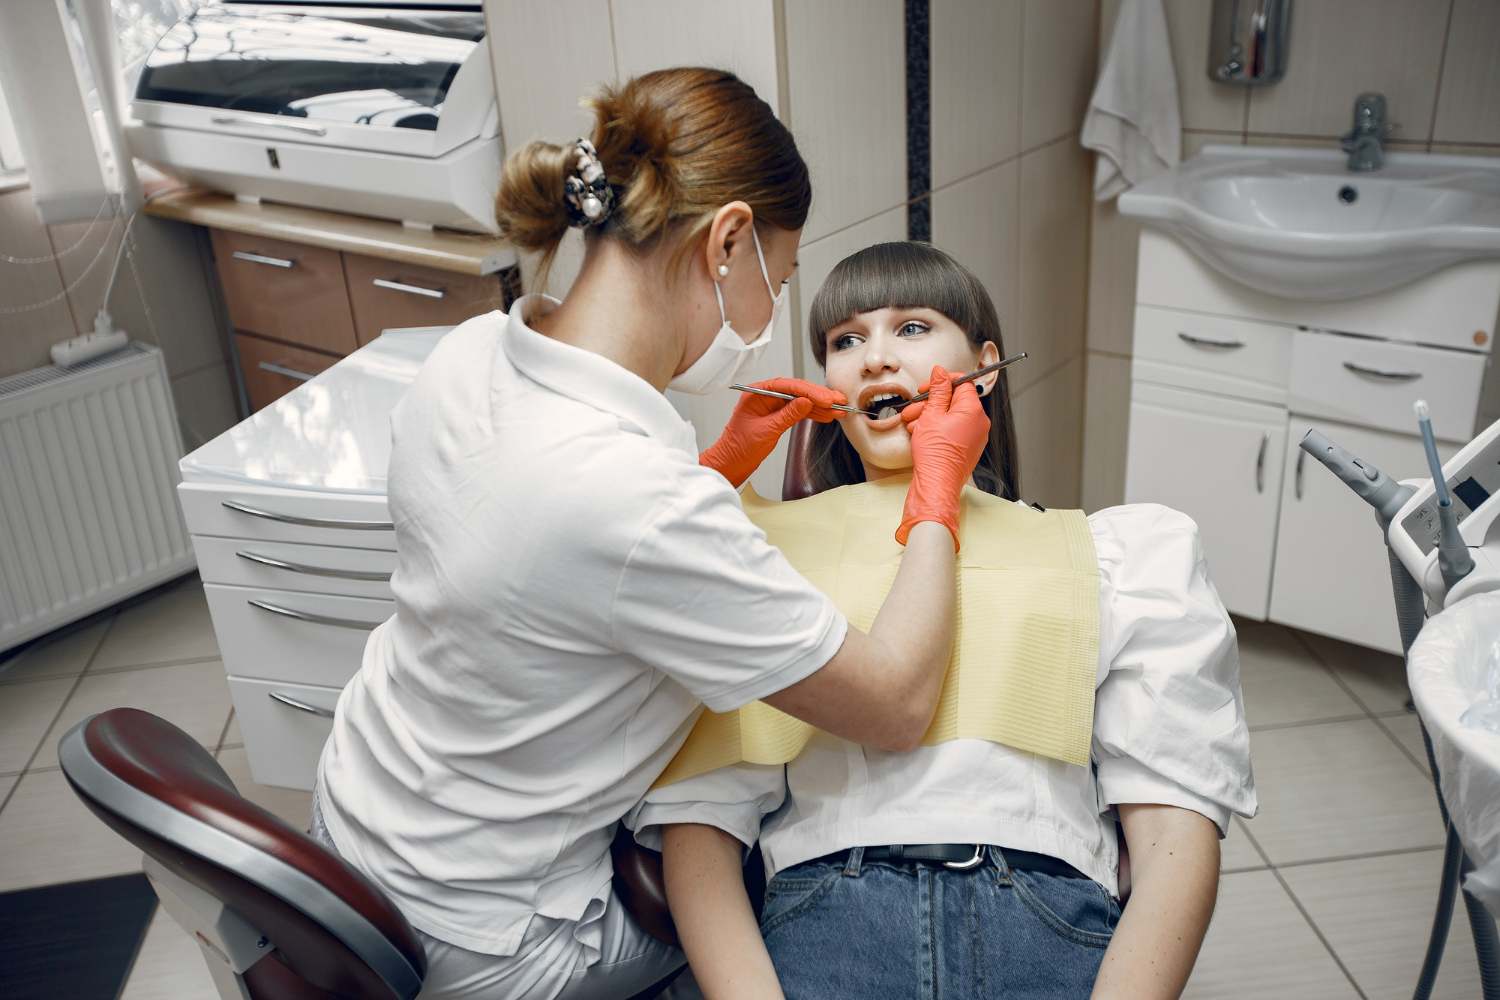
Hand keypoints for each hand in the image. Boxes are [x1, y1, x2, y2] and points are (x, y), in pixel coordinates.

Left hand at [699, 378, 847, 487]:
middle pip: (797, 391)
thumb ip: (787, 415)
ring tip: (838, 409)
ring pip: (800, 401)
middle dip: (819, 396)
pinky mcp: (777, 416)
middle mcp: (765, 396)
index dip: (810, 391)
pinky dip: (813, 414)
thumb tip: (806, 402)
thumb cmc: (738, 448)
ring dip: (820, 405)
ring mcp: (772, 406)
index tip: (826, 399)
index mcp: (757, 393)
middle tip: (838, 401)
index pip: (788, 386)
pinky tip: (826, 416)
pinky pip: (798, 411)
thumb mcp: (766, 431)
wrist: (730, 463)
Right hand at [896, 365, 989, 548]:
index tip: (929, 386)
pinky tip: (921, 433)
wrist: (937, 484)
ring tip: (913, 424)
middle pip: (955, 401)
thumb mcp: (931, 414)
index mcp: (973, 411)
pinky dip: (937, 428)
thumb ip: (938, 390)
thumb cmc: (935, 455)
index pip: (963, 383)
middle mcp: (979, 423)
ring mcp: (975, 437)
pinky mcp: (968, 447)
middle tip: (915, 408)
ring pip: (951, 416)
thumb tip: (940, 373)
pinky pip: (953, 430)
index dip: (943, 381)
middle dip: (931, 402)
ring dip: (930, 416)